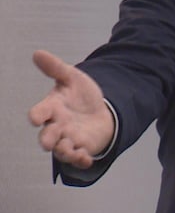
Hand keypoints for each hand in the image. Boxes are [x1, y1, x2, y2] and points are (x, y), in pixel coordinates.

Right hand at [28, 50, 114, 168]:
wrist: (100, 110)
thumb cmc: (80, 95)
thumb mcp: (72, 78)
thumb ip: (56, 68)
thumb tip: (37, 52)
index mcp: (52, 108)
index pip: (39, 112)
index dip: (37, 115)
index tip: (36, 117)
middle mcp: (57, 125)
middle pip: (47, 135)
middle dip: (46, 139)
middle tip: (47, 141)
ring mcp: (68, 138)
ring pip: (61, 149)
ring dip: (63, 150)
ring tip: (69, 148)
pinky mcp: (82, 147)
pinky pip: (78, 157)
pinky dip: (81, 160)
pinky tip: (86, 159)